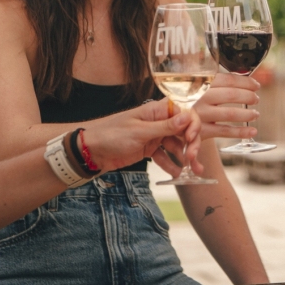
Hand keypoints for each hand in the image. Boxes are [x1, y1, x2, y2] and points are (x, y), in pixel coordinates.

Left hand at [83, 100, 204, 176]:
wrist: (90, 151)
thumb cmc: (112, 135)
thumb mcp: (140, 132)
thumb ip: (165, 126)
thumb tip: (188, 116)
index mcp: (157, 111)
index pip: (184, 112)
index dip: (192, 125)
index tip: (191, 140)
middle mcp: (159, 122)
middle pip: (183, 130)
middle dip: (191, 145)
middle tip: (193, 159)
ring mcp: (154, 136)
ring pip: (176, 145)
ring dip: (185, 157)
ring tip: (192, 172)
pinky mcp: (149, 149)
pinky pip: (165, 156)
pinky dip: (171, 164)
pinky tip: (176, 174)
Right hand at [193, 72, 260, 139]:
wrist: (168, 119)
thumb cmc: (189, 99)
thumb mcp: (197, 86)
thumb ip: (218, 82)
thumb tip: (248, 80)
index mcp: (200, 82)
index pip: (228, 80)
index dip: (245, 82)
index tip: (256, 85)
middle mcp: (199, 97)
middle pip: (230, 95)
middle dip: (248, 97)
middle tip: (256, 99)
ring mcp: (199, 114)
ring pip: (230, 113)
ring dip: (247, 114)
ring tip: (255, 114)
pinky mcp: (200, 130)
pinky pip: (224, 131)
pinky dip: (241, 132)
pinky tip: (252, 131)